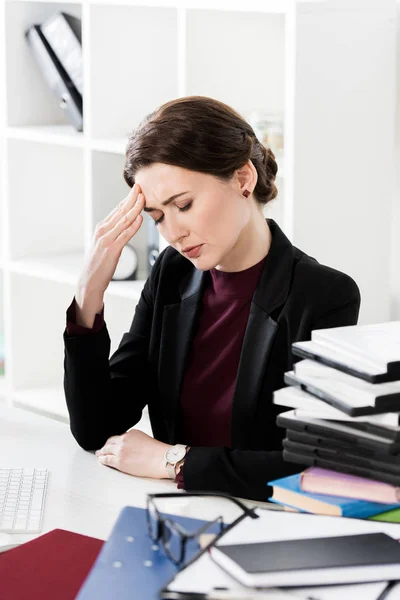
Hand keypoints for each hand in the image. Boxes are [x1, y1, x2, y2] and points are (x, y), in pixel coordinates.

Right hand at [78, 183, 144, 298]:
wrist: (89, 281)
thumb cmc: (98, 264)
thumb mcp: (104, 245)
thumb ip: (113, 234)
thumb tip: (126, 225)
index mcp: (101, 228)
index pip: (117, 210)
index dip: (127, 199)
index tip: (136, 190)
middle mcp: (103, 231)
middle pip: (120, 211)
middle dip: (131, 198)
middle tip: (140, 187)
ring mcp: (107, 239)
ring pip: (123, 220)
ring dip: (134, 208)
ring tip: (143, 198)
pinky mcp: (112, 249)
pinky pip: (125, 235)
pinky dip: (133, 225)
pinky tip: (139, 218)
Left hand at [95, 429, 172, 479]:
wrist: (161, 459)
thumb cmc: (158, 453)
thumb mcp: (145, 440)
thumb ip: (134, 441)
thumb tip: (129, 448)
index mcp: (131, 433)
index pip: (119, 437)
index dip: (115, 442)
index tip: (113, 445)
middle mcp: (124, 440)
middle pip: (110, 442)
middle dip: (106, 446)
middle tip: (103, 449)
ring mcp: (120, 450)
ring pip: (106, 450)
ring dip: (102, 452)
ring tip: (99, 454)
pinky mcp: (119, 461)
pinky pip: (106, 459)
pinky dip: (102, 459)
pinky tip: (101, 460)